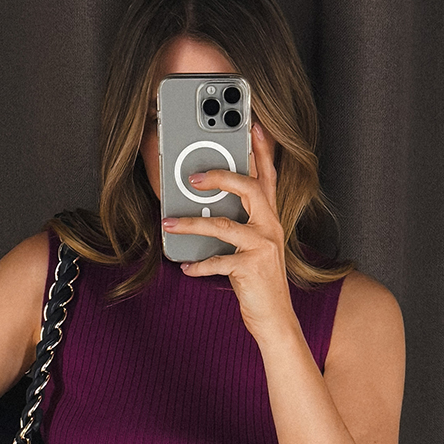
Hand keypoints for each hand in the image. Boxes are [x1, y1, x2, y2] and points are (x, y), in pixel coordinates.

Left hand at [161, 120, 296, 342]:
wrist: (275, 319)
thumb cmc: (258, 282)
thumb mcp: (250, 248)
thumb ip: (236, 225)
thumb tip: (203, 208)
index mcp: (271, 218)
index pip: (268, 176)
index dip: (261, 149)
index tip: (252, 124)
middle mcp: (271, 227)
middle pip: (249, 188)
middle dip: (220, 176)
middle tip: (192, 177)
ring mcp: (263, 247)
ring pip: (224, 224)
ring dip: (192, 223)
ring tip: (168, 223)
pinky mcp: (251, 268)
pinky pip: (219, 260)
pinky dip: (199, 264)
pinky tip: (186, 267)